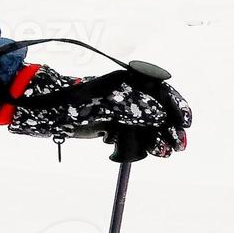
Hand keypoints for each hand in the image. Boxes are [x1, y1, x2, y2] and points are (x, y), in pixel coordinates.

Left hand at [1, 63, 192, 157]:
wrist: (48, 113)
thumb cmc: (75, 103)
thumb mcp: (109, 105)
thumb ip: (138, 109)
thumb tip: (162, 116)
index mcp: (128, 81)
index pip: (162, 92)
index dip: (177, 107)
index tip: (185, 125)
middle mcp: (127, 95)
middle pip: (159, 114)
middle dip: (167, 131)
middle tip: (175, 147)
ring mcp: (120, 112)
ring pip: (147, 130)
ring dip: (149, 143)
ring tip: (151, 151)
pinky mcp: (112, 127)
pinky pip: (131, 139)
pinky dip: (129, 148)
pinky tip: (115, 151)